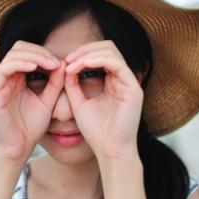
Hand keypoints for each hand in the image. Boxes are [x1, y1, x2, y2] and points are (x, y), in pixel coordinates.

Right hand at [0, 40, 64, 159]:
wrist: (17, 149)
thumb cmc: (30, 127)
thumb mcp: (48, 101)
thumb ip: (55, 83)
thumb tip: (63, 62)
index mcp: (18, 78)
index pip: (28, 53)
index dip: (44, 53)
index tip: (61, 63)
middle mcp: (7, 78)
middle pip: (19, 48)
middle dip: (39, 51)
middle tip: (55, 62)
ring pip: (11, 55)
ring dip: (32, 56)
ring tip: (49, 64)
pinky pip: (3, 69)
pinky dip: (19, 64)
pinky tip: (34, 67)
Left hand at [63, 40, 143, 161]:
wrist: (109, 151)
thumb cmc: (96, 132)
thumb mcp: (79, 103)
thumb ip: (73, 84)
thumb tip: (65, 65)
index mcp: (113, 81)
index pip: (100, 54)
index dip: (81, 53)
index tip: (64, 62)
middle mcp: (123, 78)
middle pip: (107, 47)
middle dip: (84, 49)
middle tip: (67, 59)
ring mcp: (130, 82)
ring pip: (111, 51)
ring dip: (88, 54)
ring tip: (72, 63)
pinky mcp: (133, 87)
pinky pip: (116, 64)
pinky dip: (98, 60)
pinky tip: (82, 66)